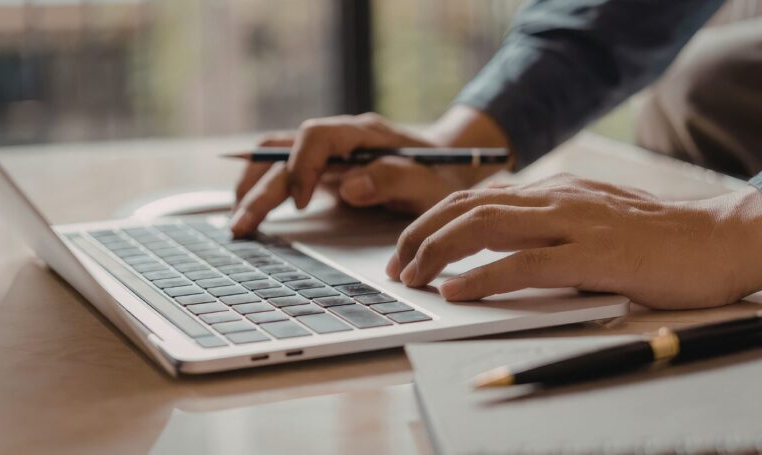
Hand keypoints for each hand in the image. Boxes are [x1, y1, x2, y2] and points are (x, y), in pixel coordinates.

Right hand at [232, 113, 467, 235]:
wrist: (449, 164)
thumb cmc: (440, 175)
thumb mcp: (428, 183)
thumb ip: (392, 180)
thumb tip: (350, 186)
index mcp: (362, 134)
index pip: (315, 137)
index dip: (301, 167)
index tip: (300, 204)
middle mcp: (339, 139)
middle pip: (283, 150)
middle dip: (259, 187)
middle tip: (241, 225)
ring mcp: (328, 154)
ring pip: (274, 158)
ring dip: (251, 186)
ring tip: (236, 221)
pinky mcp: (323, 171)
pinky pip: (283, 171)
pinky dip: (262, 189)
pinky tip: (250, 210)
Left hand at [386, 173, 761, 309]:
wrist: (716, 238)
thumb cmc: (654, 236)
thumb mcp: (590, 217)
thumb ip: (547, 223)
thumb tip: (500, 245)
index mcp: (551, 190)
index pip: (474, 196)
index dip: (432, 220)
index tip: (408, 246)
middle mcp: (553, 198)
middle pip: (465, 207)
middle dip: (420, 235)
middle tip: (396, 266)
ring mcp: (570, 223)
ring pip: (482, 227)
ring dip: (437, 253)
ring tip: (412, 277)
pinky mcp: (589, 255)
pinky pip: (520, 264)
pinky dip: (479, 278)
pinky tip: (455, 292)